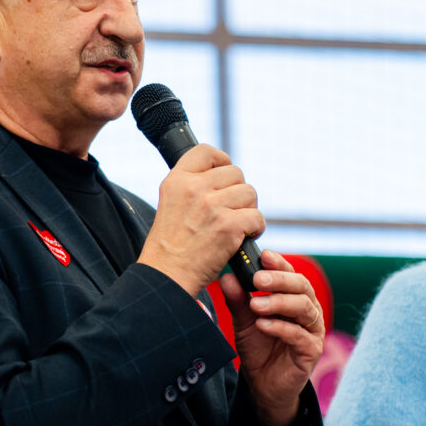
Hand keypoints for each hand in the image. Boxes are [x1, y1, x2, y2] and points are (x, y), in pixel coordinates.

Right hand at [138, 145, 264, 296]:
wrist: (167, 275)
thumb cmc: (171, 246)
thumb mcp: (171, 204)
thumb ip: (192, 186)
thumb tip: (223, 174)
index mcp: (177, 180)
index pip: (207, 151)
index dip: (222, 161)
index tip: (224, 179)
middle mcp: (194, 188)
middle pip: (235, 173)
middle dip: (238, 193)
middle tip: (230, 211)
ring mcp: (212, 206)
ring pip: (249, 193)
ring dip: (248, 210)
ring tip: (237, 225)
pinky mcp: (228, 225)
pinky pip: (257, 217)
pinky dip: (256, 229)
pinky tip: (244, 237)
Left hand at [220, 249, 324, 425]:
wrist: (263, 385)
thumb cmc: (258, 347)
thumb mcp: (243, 321)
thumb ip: (238, 300)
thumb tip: (226, 277)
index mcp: (294, 298)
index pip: (292, 274)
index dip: (280, 263)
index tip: (263, 255)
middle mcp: (308, 311)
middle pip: (302, 286)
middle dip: (279, 279)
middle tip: (256, 278)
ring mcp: (313, 331)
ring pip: (304, 307)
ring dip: (278, 302)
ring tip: (255, 304)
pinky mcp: (311, 351)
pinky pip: (299, 335)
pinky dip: (280, 327)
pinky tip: (263, 325)